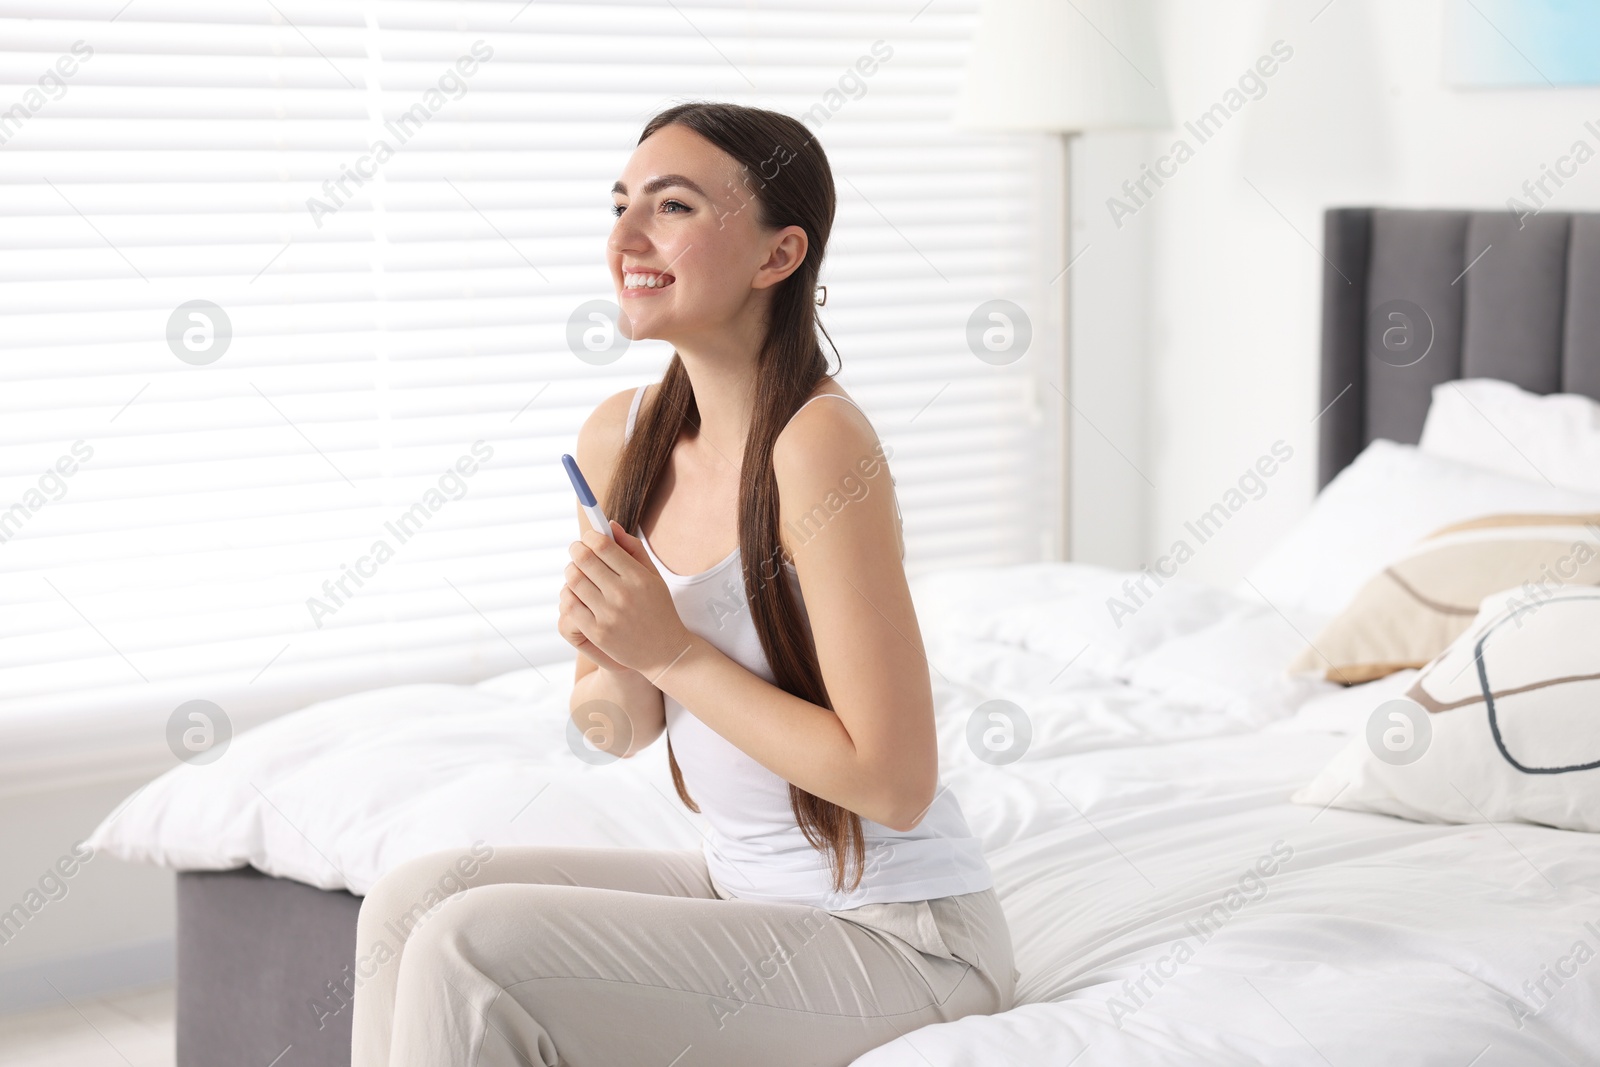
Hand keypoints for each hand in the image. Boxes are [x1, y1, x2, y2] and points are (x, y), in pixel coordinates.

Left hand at [558, 520, 692, 676]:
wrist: (665, 651)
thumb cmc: (658, 609)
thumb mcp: (653, 576)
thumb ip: (632, 548)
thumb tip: (609, 525)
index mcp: (638, 577)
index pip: (602, 545)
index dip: (589, 537)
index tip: (588, 538)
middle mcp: (623, 594)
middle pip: (584, 559)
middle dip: (576, 550)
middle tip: (577, 551)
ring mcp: (608, 615)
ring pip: (573, 580)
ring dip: (571, 571)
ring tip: (577, 572)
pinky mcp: (597, 632)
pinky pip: (570, 605)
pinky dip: (568, 594)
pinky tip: (576, 593)